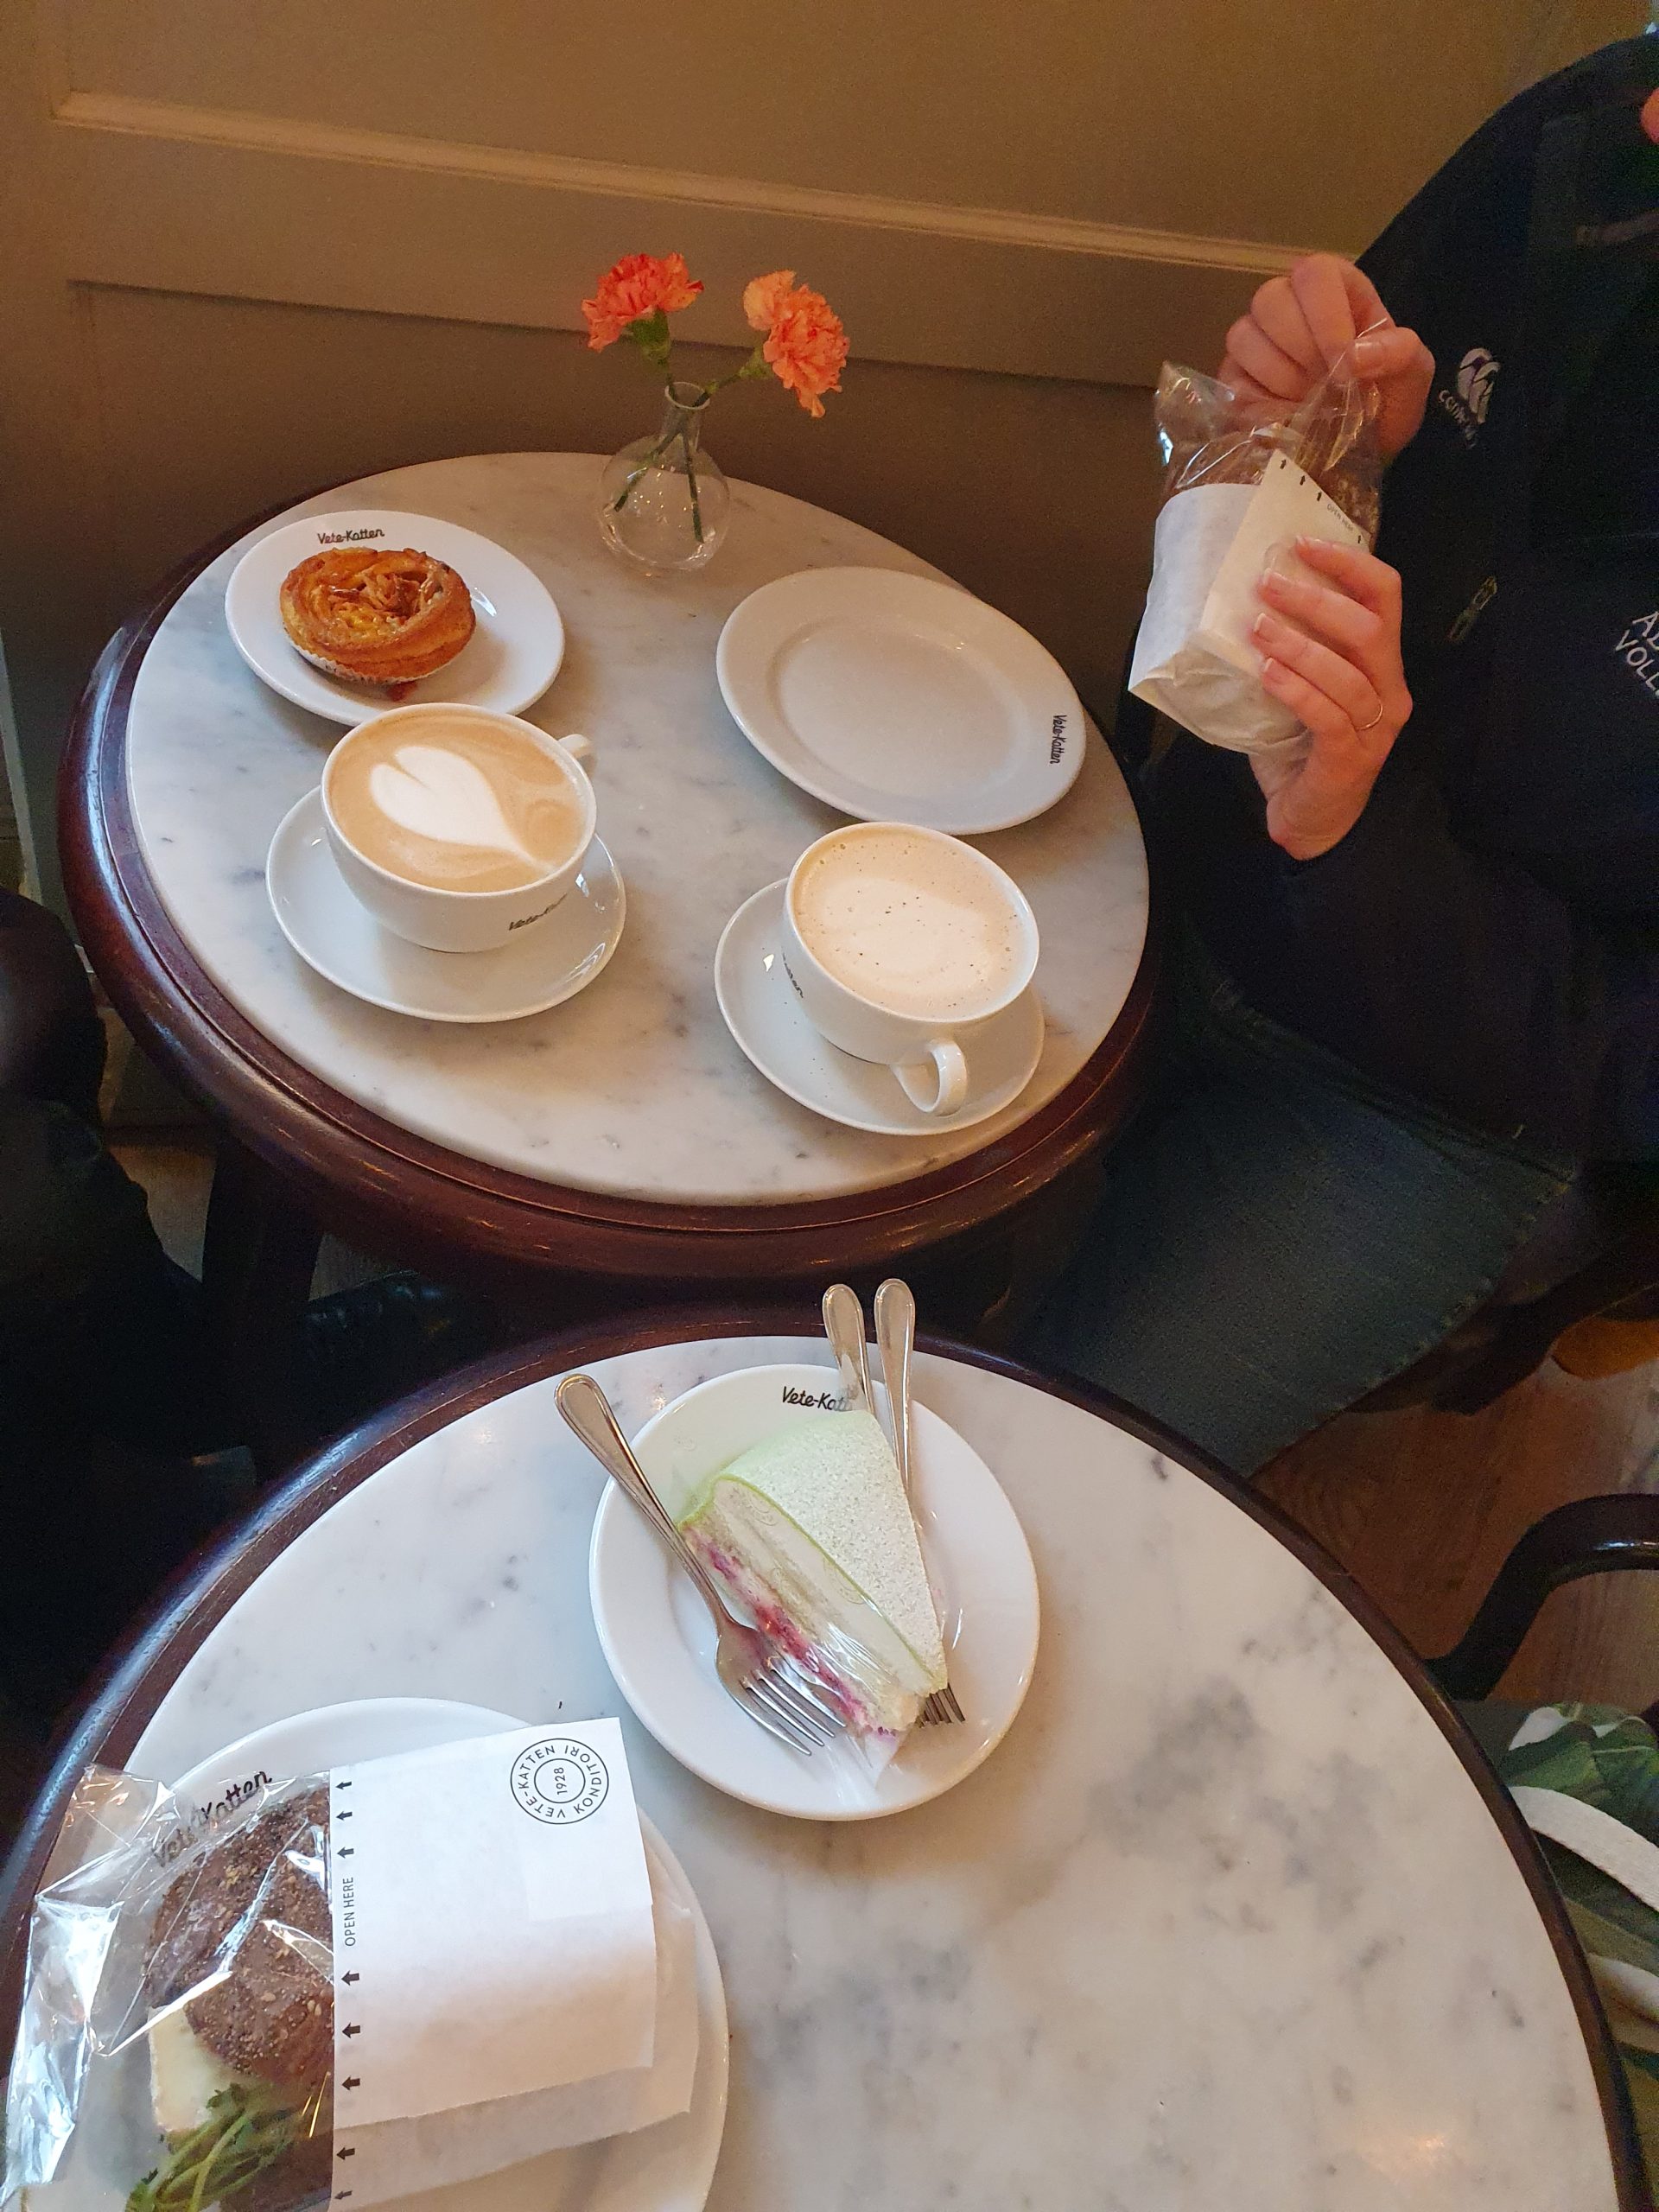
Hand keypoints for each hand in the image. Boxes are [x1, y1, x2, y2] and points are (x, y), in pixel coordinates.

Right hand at [1220, 254, 1434, 460]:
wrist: (1360, 452)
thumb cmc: (1387, 404)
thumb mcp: (1413, 375)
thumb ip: (1400, 354)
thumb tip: (1353, 358)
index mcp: (1336, 289)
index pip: (1314, 273)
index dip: (1325, 316)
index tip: (1343, 363)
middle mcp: (1289, 305)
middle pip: (1270, 300)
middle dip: (1300, 351)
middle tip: (1325, 385)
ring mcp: (1256, 342)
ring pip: (1244, 337)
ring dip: (1280, 378)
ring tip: (1308, 403)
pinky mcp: (1234, 380)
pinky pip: (1230, 381)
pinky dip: (1260, 405)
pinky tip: (1287, 418)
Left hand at [1249, 538, 1411, 860]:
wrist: (1312, 822)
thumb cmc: (1302, 751)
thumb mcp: (1302, 689)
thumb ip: (1294, 650)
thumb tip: (1249, 601)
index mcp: (1383, 666)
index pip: (1386, 597)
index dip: (1349, 564)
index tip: (1301, 544)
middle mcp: (1390, 692)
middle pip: (1370, 627)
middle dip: (1316, 599)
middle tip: (1266, 584)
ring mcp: (1375, 728)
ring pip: (1347, 671)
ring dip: (1298, 643)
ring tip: (1258, 627)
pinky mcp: (1349, 758)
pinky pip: (1326, 714)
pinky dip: (1295, 687)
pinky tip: (1266, 672)